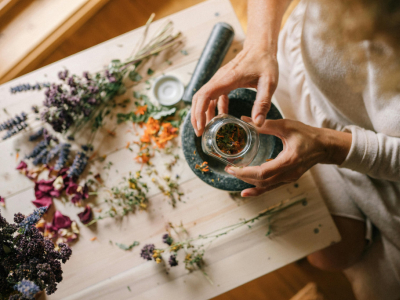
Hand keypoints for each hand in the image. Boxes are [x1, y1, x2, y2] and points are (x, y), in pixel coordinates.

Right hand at [191, 44, 278, 135]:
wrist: (261, 47)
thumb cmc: (265, 62)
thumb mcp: (269, 83)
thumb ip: (263, 103)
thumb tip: (258, 123)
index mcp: (227, 79)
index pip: (205, 96)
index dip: (199, 112)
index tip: (200, 126)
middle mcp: (219, 79)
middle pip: (199, 98)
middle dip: (196, 116)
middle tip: (200, 133)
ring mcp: (220, 80)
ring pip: (203, 97)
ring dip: (202, 113)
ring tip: (206, 129)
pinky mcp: (223, 81)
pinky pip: (213, 96)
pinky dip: (213, 108)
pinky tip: (220, 117)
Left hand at [225, 116, 351, 196]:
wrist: (325, 146)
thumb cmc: (308, 134)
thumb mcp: (286, 126)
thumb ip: (265, 125)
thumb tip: (244, 120)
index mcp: (288, 161)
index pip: (263, 173)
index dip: (245, 173)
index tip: (232, 168)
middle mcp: (289, 174)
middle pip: (262, 182)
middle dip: (243, 177)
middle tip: (229, 169)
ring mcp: (289, 179)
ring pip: (266, 187)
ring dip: (249, 182)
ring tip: (234, 175)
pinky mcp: (288, 179)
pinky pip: (271, 187)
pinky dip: (258, 188)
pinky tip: (247, 189)